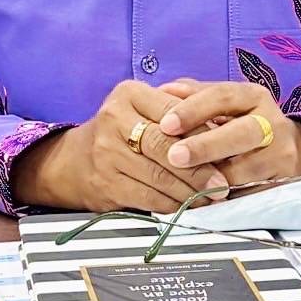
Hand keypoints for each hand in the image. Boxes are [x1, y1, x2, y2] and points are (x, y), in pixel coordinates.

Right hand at [11, 80, 225, 213]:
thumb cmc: (123, 130)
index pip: (174, 113)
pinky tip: (187, 207)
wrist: (74, 161)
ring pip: (158, 176)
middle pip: (165, 146)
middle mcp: (114, 119)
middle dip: (199, 168)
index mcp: (129, 94)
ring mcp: (107, 154)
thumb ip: (177, 112)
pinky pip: (148, 198)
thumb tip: (223, 129)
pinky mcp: (106, 184)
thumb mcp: (143, 107)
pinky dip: (172, 205)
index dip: (202, 133)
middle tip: (222, 183)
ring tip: (212, 197)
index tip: (226, 149)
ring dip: (190, 191)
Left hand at [158, 78, 300, 187]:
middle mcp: (272, 123)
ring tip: (184, 184)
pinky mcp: (282, 185)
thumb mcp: (224, 104)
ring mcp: (280, 156)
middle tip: (174, 156)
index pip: (223, 96)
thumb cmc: (242, 123)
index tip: (166, 124)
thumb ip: (194, 95)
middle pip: (242, 133)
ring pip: (248, 169)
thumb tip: (163, 91)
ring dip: (214, 178)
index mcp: (253, 96)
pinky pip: (252, 194)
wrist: (287, 152)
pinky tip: (203, 201)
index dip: (193, 109)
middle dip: (206, 146)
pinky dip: (227, 199)